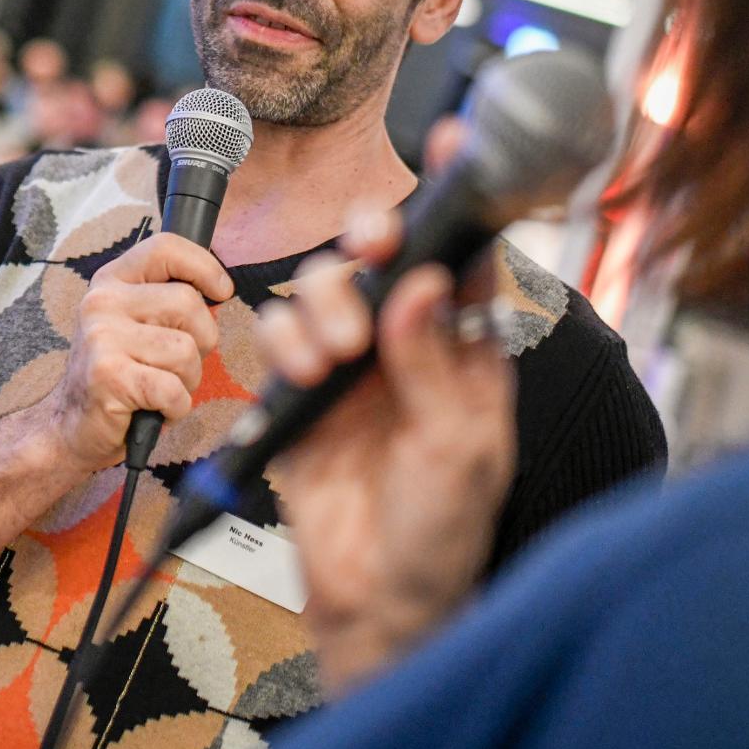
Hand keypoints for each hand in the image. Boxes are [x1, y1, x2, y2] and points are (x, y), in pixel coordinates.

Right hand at [40, 233, 232, 472]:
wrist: (71, 426)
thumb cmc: (118, 373)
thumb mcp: (134, 322)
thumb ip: (165, 299)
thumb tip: (219, 288)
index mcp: (111, 281)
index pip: (165, 248)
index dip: (204, 266)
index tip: (221, 291)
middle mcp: (102, 302)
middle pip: (188, 303)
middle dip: (201, 341)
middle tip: (177, 364)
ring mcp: (102, 337)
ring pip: (185, 351)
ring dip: (186, 380)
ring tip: (160, 388)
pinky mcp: (108, 376)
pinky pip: (173, 389)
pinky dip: (175, 407)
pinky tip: (153, 408)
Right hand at [255, 219, 515, 693]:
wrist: (376, 599)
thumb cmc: (439, 529)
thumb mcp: (457, 449)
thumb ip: (437, 364)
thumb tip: (421, 283)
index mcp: (468, 346)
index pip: (466, 254)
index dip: (458, 199)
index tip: (450, 148)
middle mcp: (408, 341)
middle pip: (384, 253)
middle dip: (371, 238)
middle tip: (369, 249)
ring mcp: (352, 363)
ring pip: (326, 284)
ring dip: (326, 302)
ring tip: (335, 356)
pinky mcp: (299, 388)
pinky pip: (280, 331)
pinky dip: (285, 340)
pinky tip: (303, 376)